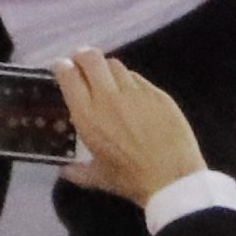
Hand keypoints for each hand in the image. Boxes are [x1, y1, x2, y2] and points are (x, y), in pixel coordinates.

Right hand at [55, 48, 207, 204]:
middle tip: (82, 63)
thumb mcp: (99, 178)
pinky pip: (138, 78)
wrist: (173, 178)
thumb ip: (77, 171)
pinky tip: (132, 94)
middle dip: (82, 56)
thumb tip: (64, 170)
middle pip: (91, 58)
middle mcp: (108, 96)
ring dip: (106, 68)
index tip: (62, 68)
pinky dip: (129, 81)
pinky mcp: (157, 93)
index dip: (62, 67)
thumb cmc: (131, 179)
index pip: (68, 75)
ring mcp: (135, 92)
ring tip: (108, 79)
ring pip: (115, 64)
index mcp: (87, 115)